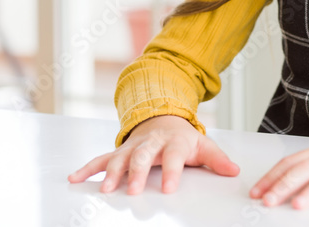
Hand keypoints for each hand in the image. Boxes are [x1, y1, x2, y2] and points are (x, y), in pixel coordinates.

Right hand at [67, 114, 239, 194]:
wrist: (162, 117)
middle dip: (136, 173)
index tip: (169, 189)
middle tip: (133, 191)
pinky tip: (74, 178)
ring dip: (111, 173)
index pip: (174, 157)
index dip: (172, 172)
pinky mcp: (118, 151)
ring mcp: (132, 146)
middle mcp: (150, 143)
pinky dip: (86, 168)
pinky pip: (101, 159)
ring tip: (105, 189)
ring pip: (120, 158)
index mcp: (173, 142)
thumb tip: (234, 171)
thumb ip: (217, 159)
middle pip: (143, 157)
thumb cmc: (182, 137)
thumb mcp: (202, 145)